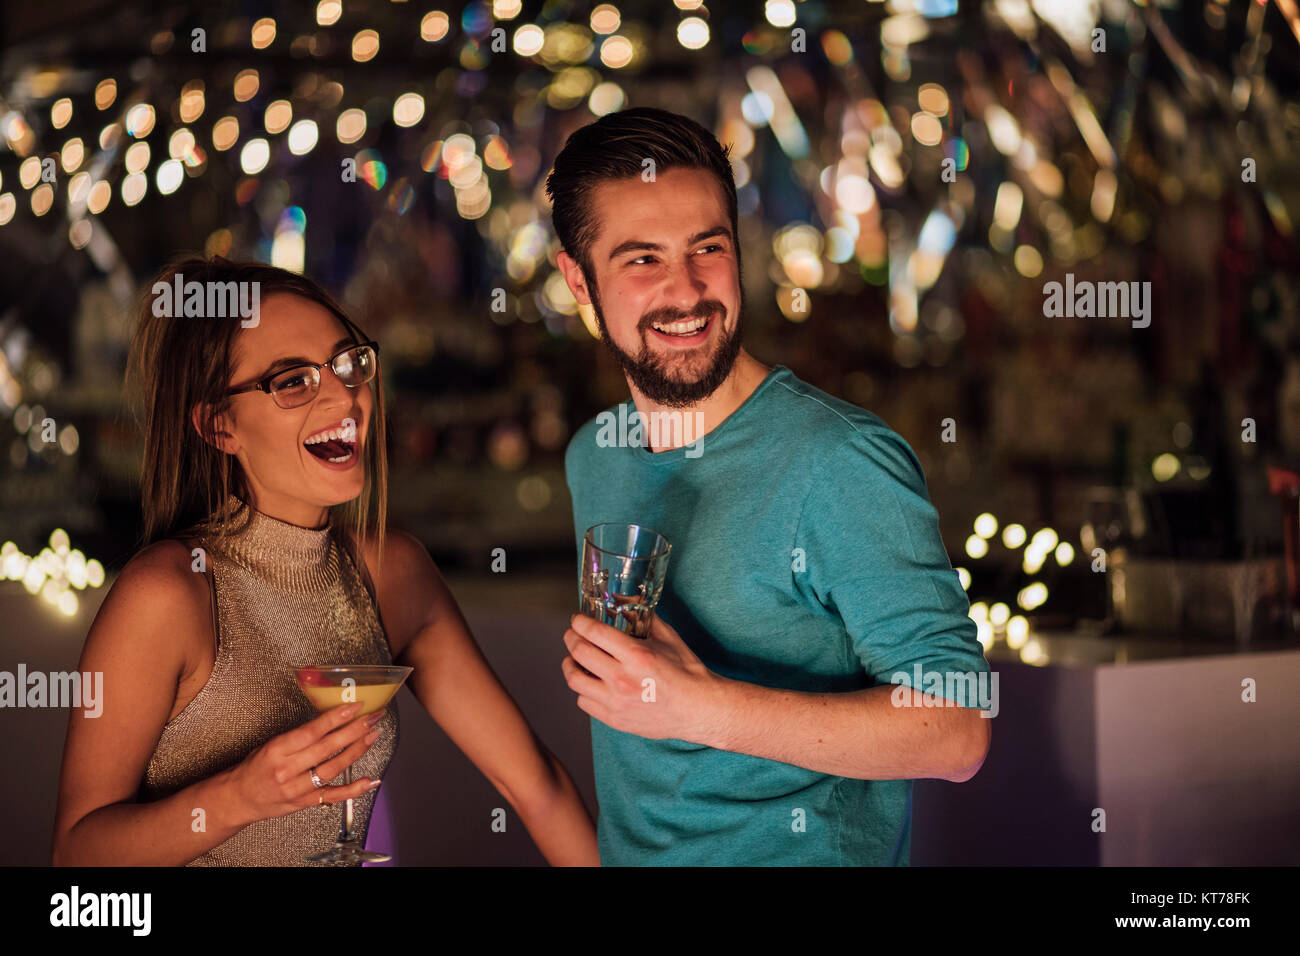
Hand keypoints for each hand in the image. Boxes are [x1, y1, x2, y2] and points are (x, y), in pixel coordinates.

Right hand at [223, 703, 384, 826]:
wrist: (238, 798)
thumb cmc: (255, 767)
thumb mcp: (270, 744)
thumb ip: (299, 736)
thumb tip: (332, 720)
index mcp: (277, 750)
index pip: (311, 732)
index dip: (335, 718)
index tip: (355, 707)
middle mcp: (287, 770)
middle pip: (327, 748)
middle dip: (354, 731)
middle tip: (373, 718)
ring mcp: (297, 788)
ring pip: (333, 769)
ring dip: (356, 751)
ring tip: (372, 736)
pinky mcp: (304, 803)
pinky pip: (332, 796)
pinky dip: (354, 789)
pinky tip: (370, 780)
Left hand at [561, 612, 721, 741]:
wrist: (697, 709)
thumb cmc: (686, 672)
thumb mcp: (668, 638)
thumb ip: (645, 619)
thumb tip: (627, 602)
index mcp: (636, 655)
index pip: (594, 632)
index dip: (580, 622)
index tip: (577, 620)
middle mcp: (622, 679)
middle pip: (579, 653)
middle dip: (571, 638)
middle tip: (572, 635)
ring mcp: (616, 702)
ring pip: (575, 680)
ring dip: (569, 665)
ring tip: (573, 659)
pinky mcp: (615, 719)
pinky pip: (584, 702)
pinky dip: (582, 690)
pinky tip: (589, 683)